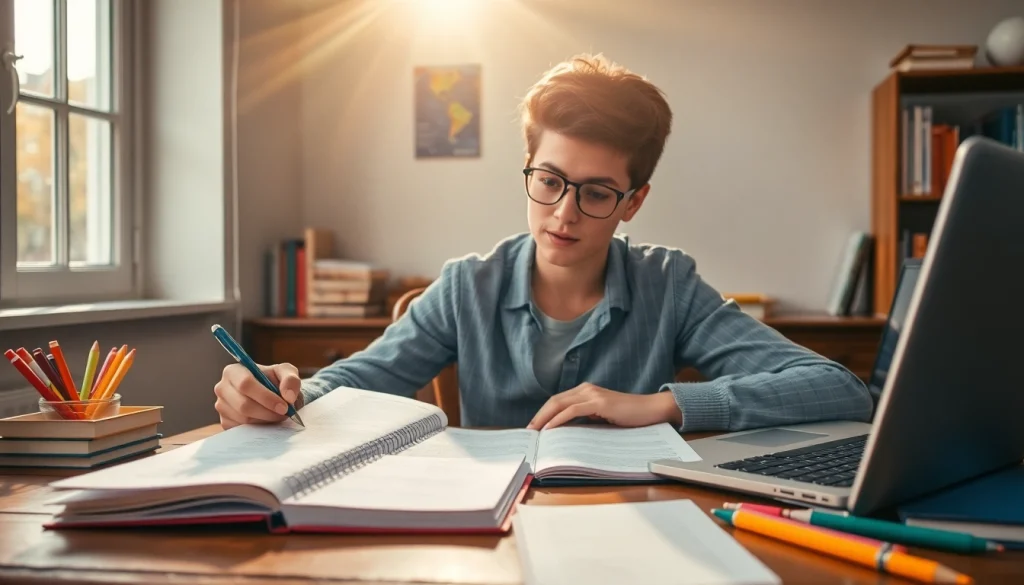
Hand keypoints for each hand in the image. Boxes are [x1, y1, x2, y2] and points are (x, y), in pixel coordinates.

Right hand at [214, 363, 303, 429]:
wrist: (270, 394)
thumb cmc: (275, 380)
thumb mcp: (286, 372)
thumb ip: (291, 380)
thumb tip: (289, 396)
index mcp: (233, 371)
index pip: (245, 384)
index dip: (266, 397)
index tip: (284, 406)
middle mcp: (222, 388)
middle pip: (243, 405)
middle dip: (268, 412)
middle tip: (284, 414)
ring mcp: (221, 407)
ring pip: (244, 419)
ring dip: (265, 420)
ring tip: (278, 415)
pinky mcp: (225, 422)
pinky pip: (242, 429)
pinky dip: (258, 428)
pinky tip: (267, 420)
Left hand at [526, 383, 682, 429]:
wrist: (651, 410)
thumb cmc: (628, 417)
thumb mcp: (602, 418)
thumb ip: (586, 420)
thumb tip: (565, 434)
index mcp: (586, 392)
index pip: (558, 401)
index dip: (543, 413)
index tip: (533, 428)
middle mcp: (586, 389)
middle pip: (554, 401)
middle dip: (538, 416)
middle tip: (528, 432)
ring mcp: (592, 394)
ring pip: (560, 404)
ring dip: (544, 418)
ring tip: (534, 432)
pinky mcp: (599, 402)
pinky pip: (573, 410)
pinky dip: (559, 419)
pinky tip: (550, 428)